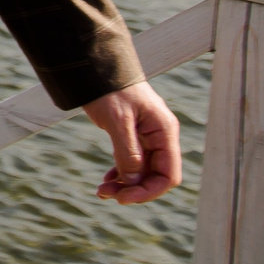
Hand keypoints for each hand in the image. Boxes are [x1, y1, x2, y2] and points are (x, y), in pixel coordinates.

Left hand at [81, 80, 182, 203]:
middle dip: (134, 189)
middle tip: (105, 193)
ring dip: (125, 184)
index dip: (149, 191)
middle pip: (155, 176)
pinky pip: (133, 163)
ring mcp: (148, 137)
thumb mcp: (118, 120)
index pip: (168, 174)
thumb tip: (133, 182)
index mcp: (164, 131)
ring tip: (102, 190)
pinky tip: (107, 179)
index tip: (123, 198)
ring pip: (143, 172)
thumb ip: (128, 152)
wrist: (96, 66)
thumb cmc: (109, 88)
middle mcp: (160, 137)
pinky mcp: (134, 136)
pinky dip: (121, 174)